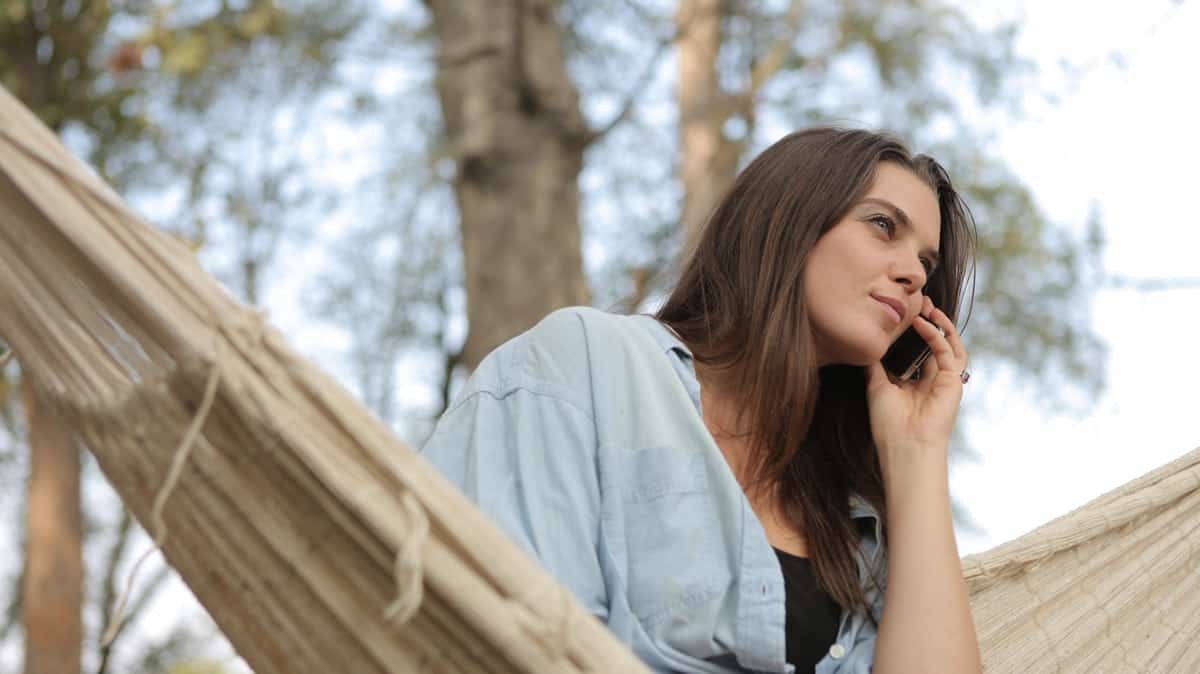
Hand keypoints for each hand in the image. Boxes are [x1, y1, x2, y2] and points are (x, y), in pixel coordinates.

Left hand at [865, 296, 967, 480]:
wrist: (903, 445)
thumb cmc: (888, 423)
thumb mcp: (876, 387)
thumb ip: (875, 367)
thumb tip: (866, 348)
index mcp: (915, 384)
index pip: (918, 352)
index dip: (914, 333)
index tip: (904, 314)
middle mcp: (932, 381)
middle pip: (936, 345)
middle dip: (930, 323)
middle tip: (920, 302)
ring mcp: (945, 381)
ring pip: (949, 345)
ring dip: (940, 325)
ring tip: (927, 306)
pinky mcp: (953, 382)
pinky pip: (948, 352)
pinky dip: (936, 335)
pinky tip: (922, 323)